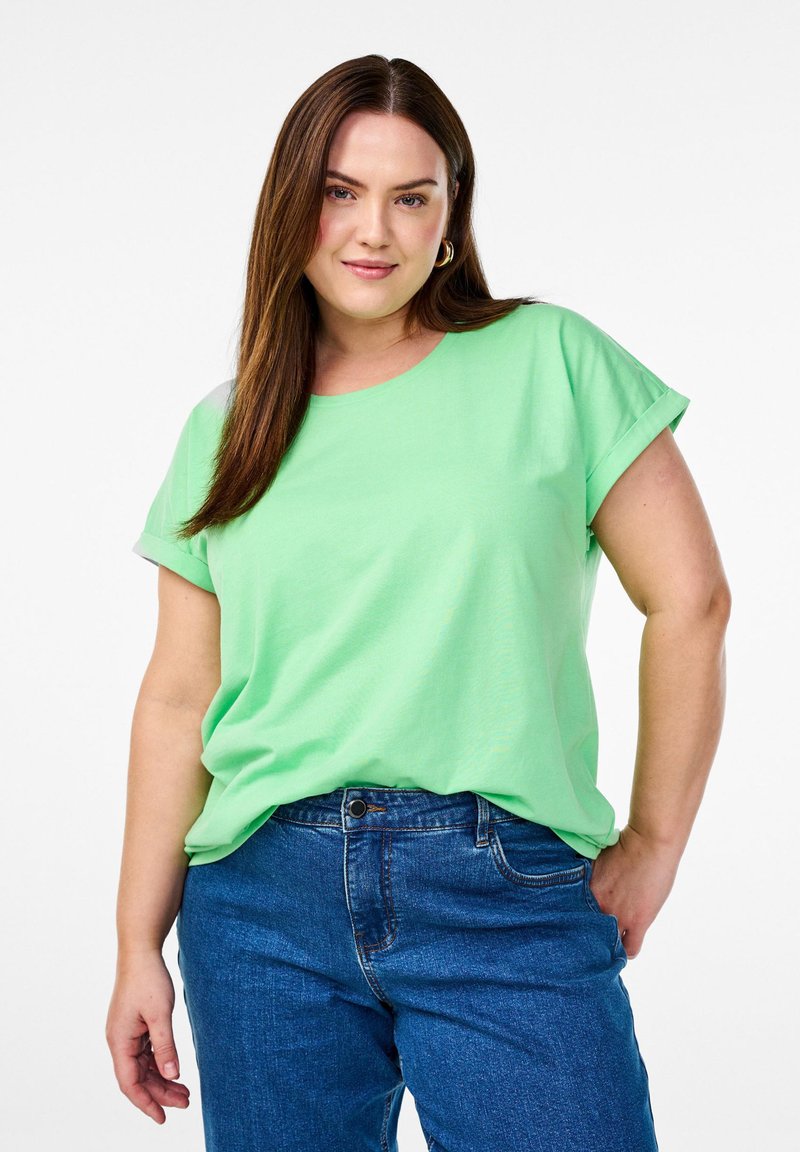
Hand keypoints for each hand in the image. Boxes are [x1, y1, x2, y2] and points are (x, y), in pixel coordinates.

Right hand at [106, 950, 190, 1123]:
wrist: (140, 951)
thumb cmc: (148, 979)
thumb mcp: (160, 1015)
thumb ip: (165, 1047)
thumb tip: (172, 1076)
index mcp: (119, 1041)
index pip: (130, 1083)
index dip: (146, 1103)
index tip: (162, 1118)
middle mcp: (119, 1041)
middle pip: (138, 1078)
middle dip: (160, 1093)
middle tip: (186, 1102)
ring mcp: (126, 1033)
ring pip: (143, 1067)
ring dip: (161, 1080)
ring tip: (184, 1091)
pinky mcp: (134, 1026)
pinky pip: (145, 1053)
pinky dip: (160, 1064)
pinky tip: (174, 1070)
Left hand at [588, 824, 680, 958]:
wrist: (650, 842)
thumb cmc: (624, 845)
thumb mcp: (596, 861)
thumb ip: (586, 879)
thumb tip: (577, 886)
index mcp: (583, 890)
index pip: (571, 919)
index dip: (576, 924)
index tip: (578, 927)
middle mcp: (597, 905)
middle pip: (586, 935)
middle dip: (588, 938)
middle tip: (590, 941)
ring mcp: (618, 915)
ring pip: (607, 945)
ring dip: (608, 946)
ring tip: (608, 945)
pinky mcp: (638, 921)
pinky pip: (630, 950)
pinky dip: (627, 952)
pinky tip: (624, 947)